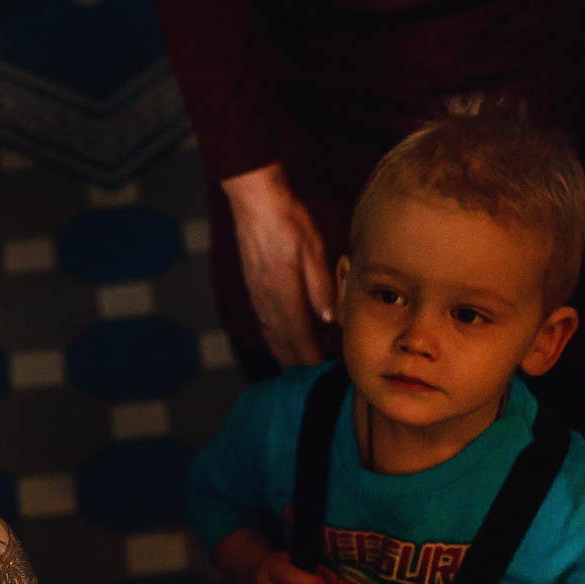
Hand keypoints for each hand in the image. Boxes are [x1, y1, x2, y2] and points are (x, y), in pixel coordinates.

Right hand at [221, 164, 335, 369]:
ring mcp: (257, 298)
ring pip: (273, 338)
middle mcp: (267, 304)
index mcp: (284, 298)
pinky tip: (284, 341)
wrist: (254, 201)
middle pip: (283, 347)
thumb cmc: (287, 221)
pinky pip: (267, 325)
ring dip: (287, 356)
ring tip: (301, 369)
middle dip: (300, 366)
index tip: (328, 377)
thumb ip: (321, 290)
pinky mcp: (254, 289)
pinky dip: (277, 340)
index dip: (314, 362)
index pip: (301, 342)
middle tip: (317, 382)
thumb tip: (330, 321)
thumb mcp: (313, 252)